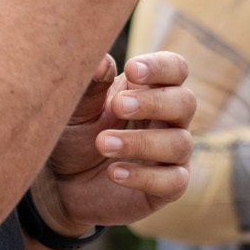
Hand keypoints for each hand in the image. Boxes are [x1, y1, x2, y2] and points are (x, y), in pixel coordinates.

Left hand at [32, 51, 196, 234]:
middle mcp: (169, 120)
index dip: (160, 67)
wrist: (63, 185)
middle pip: (186, 102)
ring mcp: (172, 155)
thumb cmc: (76, 136)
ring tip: (102, 143)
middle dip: (154, 102)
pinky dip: (144, 176)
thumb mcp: (76, 109)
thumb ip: (91, 85)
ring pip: (180, 143)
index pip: (175, 69)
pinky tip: (113, 172)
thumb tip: (101, 61)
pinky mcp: (168, 188)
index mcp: (151, 90)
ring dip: (141, 142)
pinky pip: (173, 181)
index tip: (131, 70)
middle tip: (118, 106)